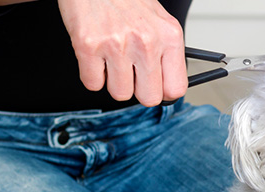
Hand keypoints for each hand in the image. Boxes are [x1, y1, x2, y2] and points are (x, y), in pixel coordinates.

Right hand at [58, 0, 186, 106]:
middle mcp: (146, 42)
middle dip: (138, 90)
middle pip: (148, 98)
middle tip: (131, 73)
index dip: (164, 93)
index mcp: (169, 36)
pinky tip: (96, 56)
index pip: (176, 88)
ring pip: (120, 93)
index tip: (156, 88)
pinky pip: (92, 84)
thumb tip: (165, 87)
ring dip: (113, 81)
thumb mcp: (158, 21)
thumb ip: (165, 53)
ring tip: (112, 58)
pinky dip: (92, 75)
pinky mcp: (88, 46)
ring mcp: (117, 45)